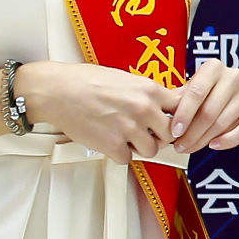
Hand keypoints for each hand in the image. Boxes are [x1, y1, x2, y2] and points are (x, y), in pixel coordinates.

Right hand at [15, 60, 176, 160]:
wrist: (57, 90)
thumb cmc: (85, 81)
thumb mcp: (125, 79)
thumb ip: (146, 93)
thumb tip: (163, 105)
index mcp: (150, 90)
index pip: (182, 109)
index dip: (176, 118)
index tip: (170, 122)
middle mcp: (144, 109)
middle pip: (170, 134)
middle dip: (159, 136)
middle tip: (146, 133)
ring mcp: (129, 128)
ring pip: (151, 150)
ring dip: (140, 147)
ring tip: (126, 138)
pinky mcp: (112, 145)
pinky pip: (127, 159)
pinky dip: (119, 154)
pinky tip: (110, 143)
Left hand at [161, 61, 238, 153]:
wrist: (218, 91)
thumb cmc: (198, 93)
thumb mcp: (183, 91)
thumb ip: (175, 102)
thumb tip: (162, 121)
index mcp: (214, 67)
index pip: (197, 92)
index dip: (184, 114)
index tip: (174, 131)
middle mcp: (234, 76)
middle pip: (210, 110)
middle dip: (192, 133)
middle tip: (179, 145)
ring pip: (224, 122)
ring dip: (204, 140)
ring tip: (190, 147)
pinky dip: (230, 140)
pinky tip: (214, 145)